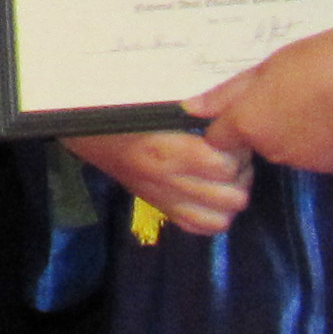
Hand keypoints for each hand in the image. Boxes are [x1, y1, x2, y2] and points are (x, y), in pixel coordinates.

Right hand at [66, 128, 254, 234]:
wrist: (90, 134)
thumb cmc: (128, 112)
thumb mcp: (162, 106)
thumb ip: (201, 110)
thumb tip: (235, 113)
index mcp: (167, 152)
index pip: (223, 166)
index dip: (238, 151)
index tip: (233, 136)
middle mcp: (168, 182)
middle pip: (231, 196)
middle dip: (242, 175)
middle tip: (235, 155)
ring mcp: (165, 201)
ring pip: (222, 218)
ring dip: (232, 197)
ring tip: (228, 176)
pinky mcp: (163, 210)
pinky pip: (201, 227)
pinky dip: (215, 215)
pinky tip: (213, 194)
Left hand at [189, 25, 332, 176]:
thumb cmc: (316, 60)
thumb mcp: (266, 67)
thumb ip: (226, 93)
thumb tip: (191, 108)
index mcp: (248, 124)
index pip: (217, 140)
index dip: (228, 124)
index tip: (243, 109)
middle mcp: (269, 150)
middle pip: (254, 143)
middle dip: (263, 125)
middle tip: (286, 94)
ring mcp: (300, 161)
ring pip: (284, 149)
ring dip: (290, 133)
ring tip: (314, 101)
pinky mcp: (329, 165)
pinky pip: (312, 155)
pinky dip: (317, 140)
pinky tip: (332, 115)